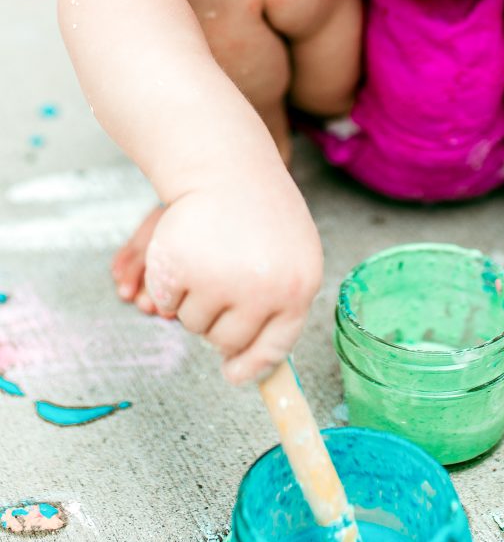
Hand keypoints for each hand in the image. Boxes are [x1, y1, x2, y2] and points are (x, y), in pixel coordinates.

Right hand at [143, 173, 322, 383]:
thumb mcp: (292, 254)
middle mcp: (265, 291)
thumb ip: (279, 303)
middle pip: (227, 341)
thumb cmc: (261, 213)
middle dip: (217, 322)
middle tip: (219, 283)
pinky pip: (166, 302)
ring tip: (208, 257)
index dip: (252, 366)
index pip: (275, 346)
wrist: (228, 167)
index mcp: (299, 288)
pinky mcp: (181, 270)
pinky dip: (167, 284)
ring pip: (193, 324)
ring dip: (192, 300)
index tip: (234, 374)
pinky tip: (185, 251)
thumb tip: (248, 365)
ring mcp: (222, 281)